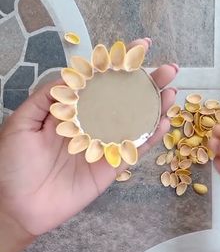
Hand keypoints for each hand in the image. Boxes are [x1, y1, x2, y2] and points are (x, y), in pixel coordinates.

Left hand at [0, 39, 176, 240]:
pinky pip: (132, 150)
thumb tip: (74, 76)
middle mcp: (91, 123)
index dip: (119, 64)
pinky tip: (162, 122)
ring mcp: (102, 145)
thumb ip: (47, 96)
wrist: (15, 204)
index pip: (100, 82)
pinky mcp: (109, 167)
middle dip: (146, 83)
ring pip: (134, 122)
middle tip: (168, 69)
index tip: (139, 46)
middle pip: (124, 99)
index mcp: (72, 110)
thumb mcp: (23, 122)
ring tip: (171, 90)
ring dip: (154, 107)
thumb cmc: (13, 162)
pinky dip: (149, 137)